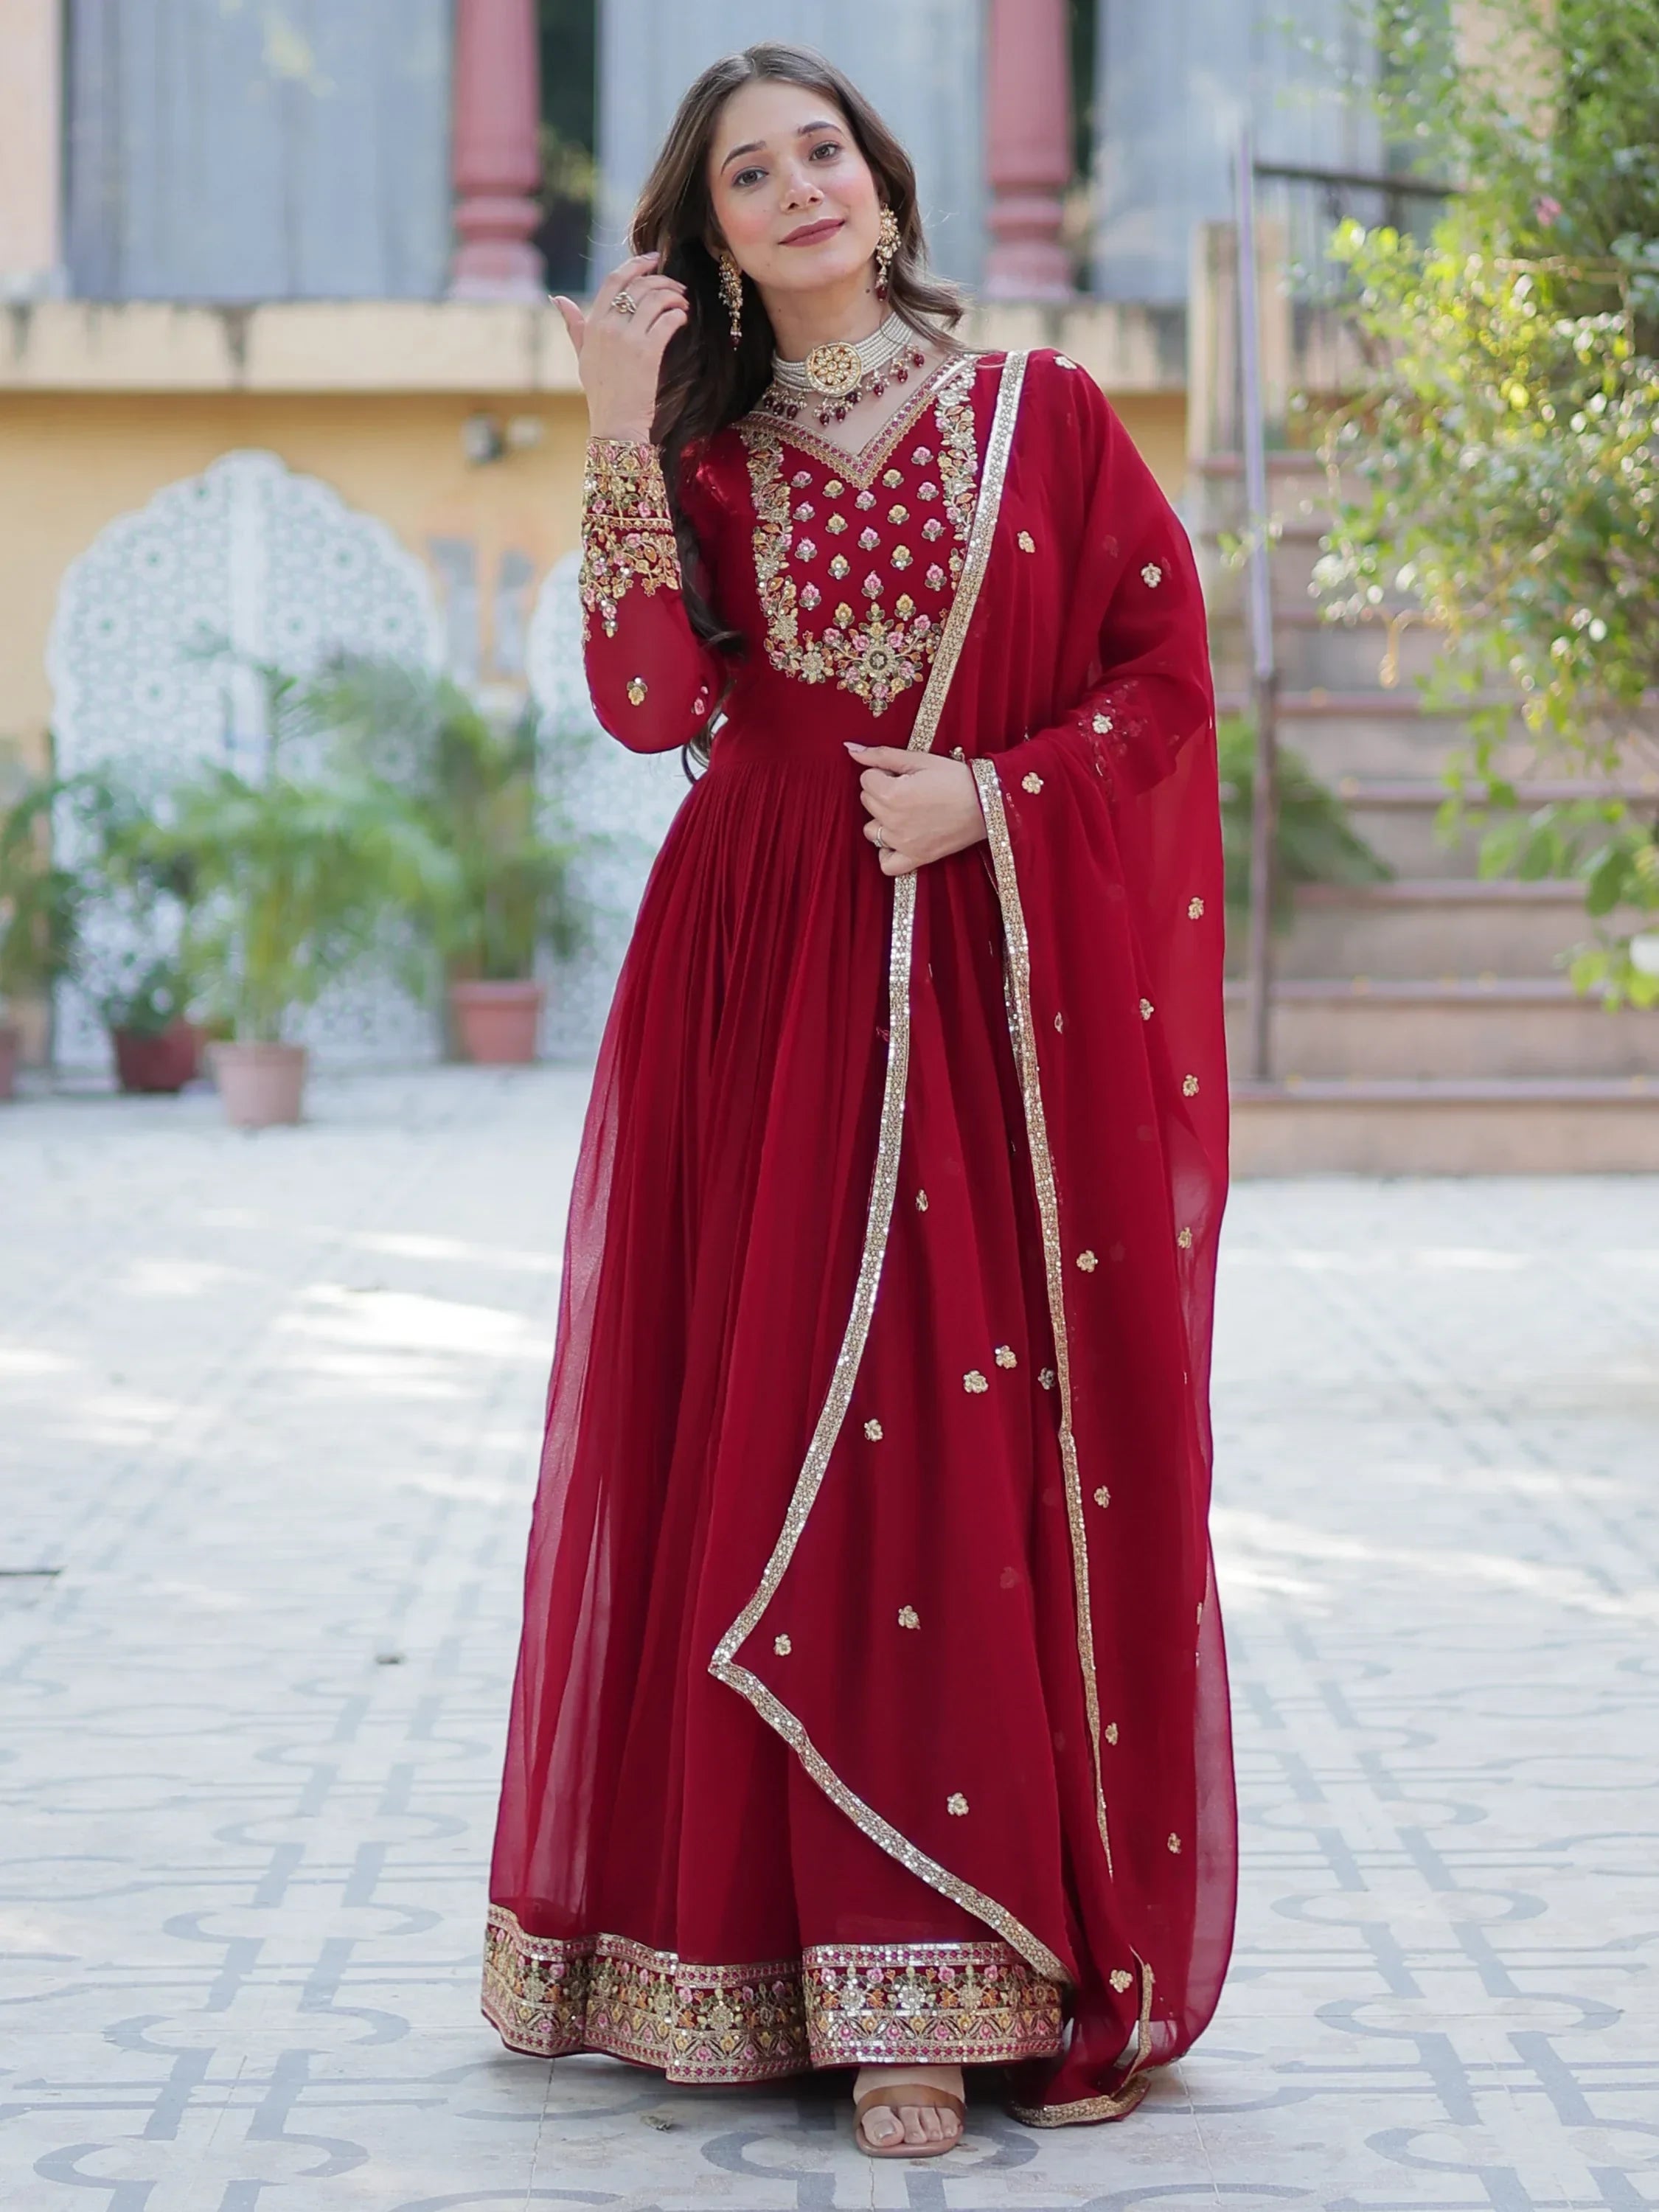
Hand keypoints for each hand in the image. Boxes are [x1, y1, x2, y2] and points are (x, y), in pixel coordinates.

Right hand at [554, 253, 688, 444]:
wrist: (615, 423)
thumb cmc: (602, 392)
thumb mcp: (582, 356)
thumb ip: (574, 326)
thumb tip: (558, 300)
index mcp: (593, 324)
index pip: (614, 280)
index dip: (636, 264)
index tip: (653, 260)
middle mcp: (608, 327)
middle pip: (638, 286)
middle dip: (662, 280)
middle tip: (677, 288)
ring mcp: (627, 340)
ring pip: (655, 300)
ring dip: (674, 297)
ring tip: (682, 304)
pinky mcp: (647, 354)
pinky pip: (667, 322)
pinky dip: (678, 316)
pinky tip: (682, 319)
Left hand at [846, 745, 987, 875]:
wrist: (987, 803)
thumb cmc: (955, 778)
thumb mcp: (919, 759)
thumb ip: (882, 755)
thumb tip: (851, 750)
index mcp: (891, 794)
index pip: (866, 778)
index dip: (883, 772)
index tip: (903, 773)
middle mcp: (892, 821)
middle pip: (867, 801)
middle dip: (882, 792)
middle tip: (910, 789)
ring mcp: (902, 842)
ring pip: (871, 829)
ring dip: (882, 819)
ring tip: (906, 811)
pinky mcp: (916, 857)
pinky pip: (886, 863)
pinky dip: (886, 853)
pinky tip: (898, 838)